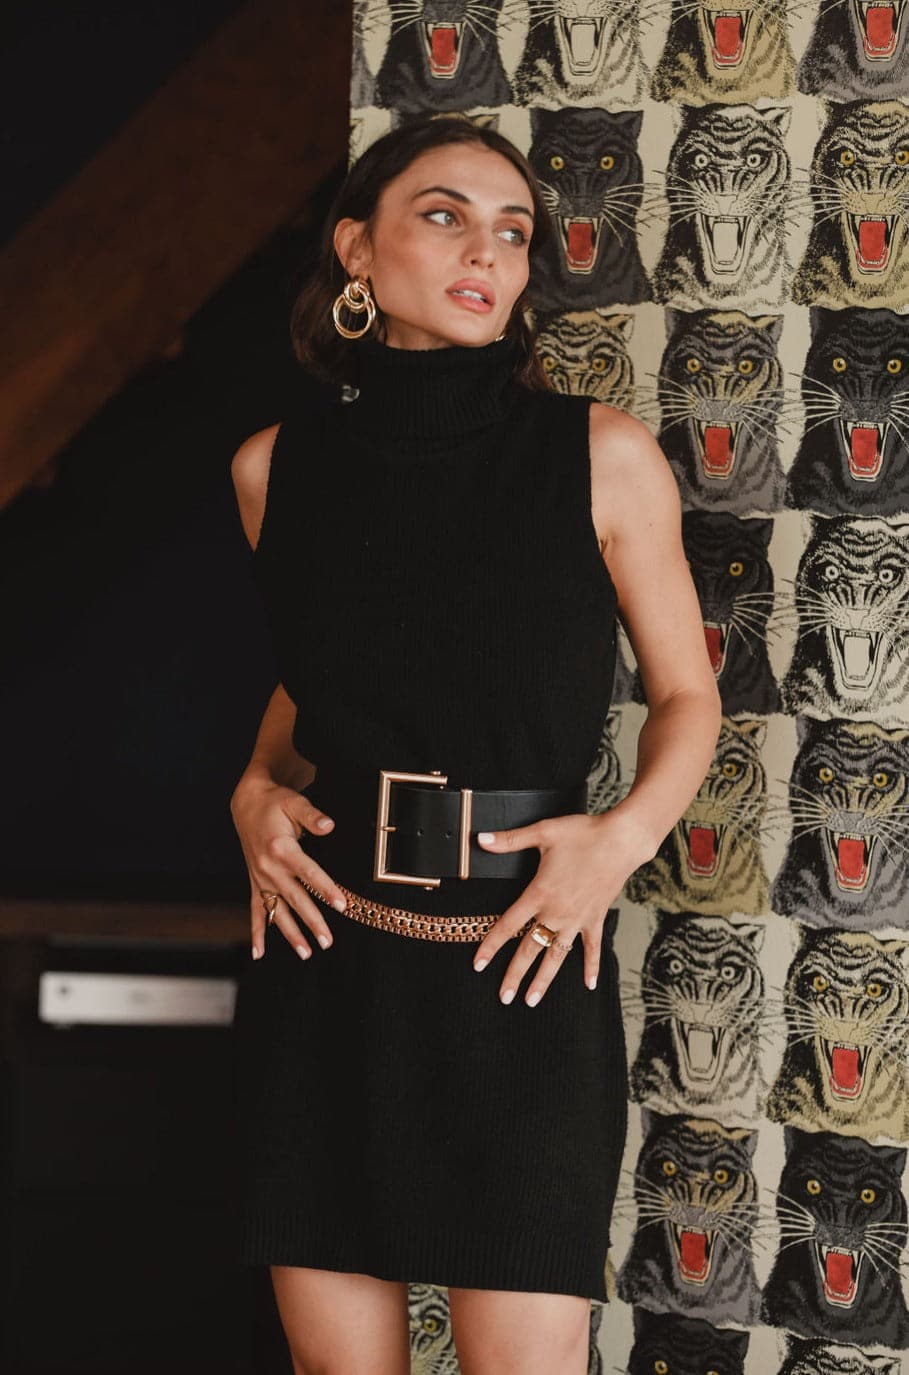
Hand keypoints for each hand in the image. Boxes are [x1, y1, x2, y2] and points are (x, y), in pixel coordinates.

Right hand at [230, 776, 347, 960]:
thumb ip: (312, 815)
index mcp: (281, 849)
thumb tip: (329, 826)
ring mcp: (260, 878)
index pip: (309, 873)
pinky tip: (259, 954)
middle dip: (312, 921)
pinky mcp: (255, 883)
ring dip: (290, 934)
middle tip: (328, 941)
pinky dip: (257, 933)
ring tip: (306, 953)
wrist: (247, 804)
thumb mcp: (294, 802)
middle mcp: (269, 868)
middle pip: (295, 899)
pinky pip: (255, 911)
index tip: (342, 904)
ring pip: (277, 911)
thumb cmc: (275, 803)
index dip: (326, 889)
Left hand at [471, 811, 638, 1006]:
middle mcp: (557, 912)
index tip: (478, 964)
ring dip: (544, 979)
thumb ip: (510, 840)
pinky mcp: (596, 918)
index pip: (508, 925)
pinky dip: (591, 966)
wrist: (622, 840)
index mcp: (540, 893)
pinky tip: (589, 984)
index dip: (491, 945)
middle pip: (530, 948)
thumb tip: (480, 839)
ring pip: (556, 955)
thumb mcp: (543, 832)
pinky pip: (592, 948)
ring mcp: (578, 919)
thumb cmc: (583, 833)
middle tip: (503, 996)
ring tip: (532, 1000)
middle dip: (515, 974)